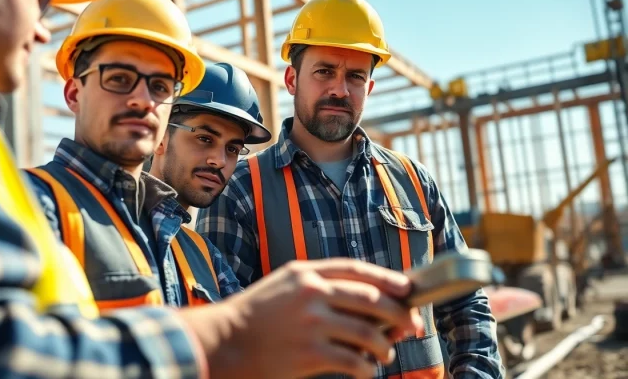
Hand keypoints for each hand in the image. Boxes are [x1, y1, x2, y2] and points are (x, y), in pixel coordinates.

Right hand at [178, 258, 422, 378]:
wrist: (224, 341)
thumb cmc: (257, 315)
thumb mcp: (285, 286)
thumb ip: (321, 288)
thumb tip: (370, 302)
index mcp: (305, 273)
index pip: (357, 270)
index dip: (388, 279)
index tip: (409, 289)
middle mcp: (311, 293)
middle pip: (372, 299)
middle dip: (399, 314)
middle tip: (412, 325)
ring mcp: (310, 323)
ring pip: (368, 332)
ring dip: (385, 346)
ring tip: (385, 353)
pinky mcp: (309, 353)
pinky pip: (353, 361)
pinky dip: (367, 369)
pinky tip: (366, 371)